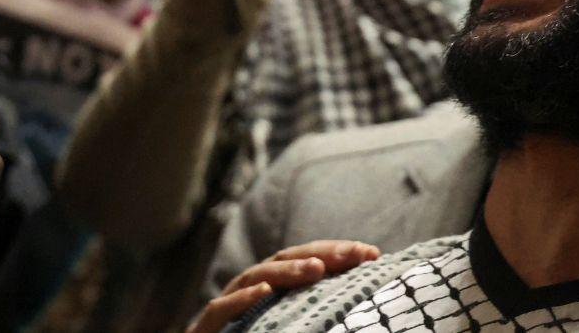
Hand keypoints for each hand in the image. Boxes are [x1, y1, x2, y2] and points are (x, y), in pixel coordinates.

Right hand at [185, 240, 380, 332]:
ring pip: (256, 276)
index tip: (372, 254)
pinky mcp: (207, 326)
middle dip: (321, 253)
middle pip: (284, 260)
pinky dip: (243, 298)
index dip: (337, 254)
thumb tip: (362, 312)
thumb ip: (317, 316)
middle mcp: (250, 290)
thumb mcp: (291, 329)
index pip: (307, 262)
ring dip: (287, 270)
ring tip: (316, 269)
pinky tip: (264, 293)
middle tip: (354, 253)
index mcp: (273, 290)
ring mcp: (227, 305)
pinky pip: (222, 308)